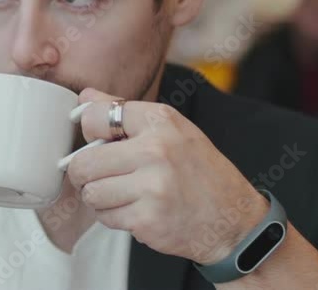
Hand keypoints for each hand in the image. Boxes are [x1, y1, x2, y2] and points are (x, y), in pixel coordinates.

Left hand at [66, 88, 268, 264]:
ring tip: (124, 194)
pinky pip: (106, 217)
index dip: (90, 133)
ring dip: (101, 197)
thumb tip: (84, 97)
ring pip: (91, 193)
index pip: (94, 117)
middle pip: (84, 162)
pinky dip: (114, 217)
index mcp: (160, 121)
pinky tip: (137, 210)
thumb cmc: (200, 172)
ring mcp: (152, 187)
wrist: (233, 220)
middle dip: (85, 173)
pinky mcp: (148, 219)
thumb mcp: (171, 129)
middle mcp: (156, 150)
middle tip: (101, 176)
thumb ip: (125, 112)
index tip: (100, 142)